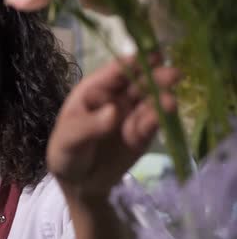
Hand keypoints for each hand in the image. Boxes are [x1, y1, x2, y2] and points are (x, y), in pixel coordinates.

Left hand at [47, 55, 180, 196]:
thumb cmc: (66, 152)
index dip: (133, 62)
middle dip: (156, 77)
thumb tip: (114, 111)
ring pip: (150, 101)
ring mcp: (132, 114)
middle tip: (172, 74)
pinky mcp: (143, 133)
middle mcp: (116, 97)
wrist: (79, 183)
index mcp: (94, 90)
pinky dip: (159, 120)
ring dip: (162, 98)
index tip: (152, 55)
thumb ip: (89, 126)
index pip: (115, 71)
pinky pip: (153, 124)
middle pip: (139, 82)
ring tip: (170, 102)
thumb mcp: (69, 139)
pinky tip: (166, 116)